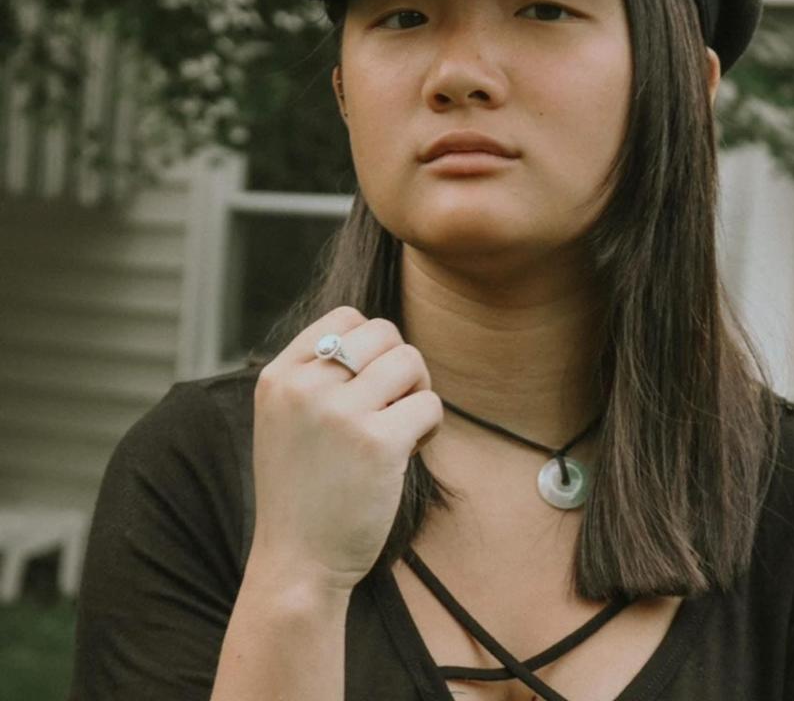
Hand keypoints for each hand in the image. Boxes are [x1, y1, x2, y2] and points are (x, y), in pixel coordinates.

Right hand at [248, 307, 442, 592]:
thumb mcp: (285, 418)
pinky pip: (430, 404)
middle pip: (384, 332)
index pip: (344, 316)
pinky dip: (430, 425)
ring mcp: (340, 413)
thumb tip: (379, 335)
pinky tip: (409, 450)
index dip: (370, 344)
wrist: (296, 563)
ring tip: (401, 426)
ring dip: (418, 391)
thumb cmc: (301, 489)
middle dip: (399, 364)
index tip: (367, 383)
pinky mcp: (378, 443)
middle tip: (392, 404)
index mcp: (278, 376)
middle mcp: (305, 387)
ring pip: (410, 361)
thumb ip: (317, 374)